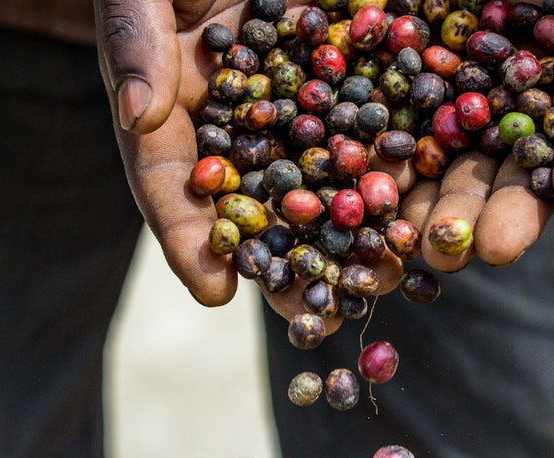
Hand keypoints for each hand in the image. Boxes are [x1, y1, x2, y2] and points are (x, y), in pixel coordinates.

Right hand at [94, 0, 400, 332]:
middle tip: (307, 318)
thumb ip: (136, 44)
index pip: (175, 182)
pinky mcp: (359, 85)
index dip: (190, 238)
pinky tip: (417, 220)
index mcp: (181, 108)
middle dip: (286, 262)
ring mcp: (305, 110)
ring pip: (325, 184)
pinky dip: (398, 179)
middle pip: (259, 205)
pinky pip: (379, 136)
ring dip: (352, 240)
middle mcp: (245, 125)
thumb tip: (139, 114)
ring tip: (376, 287)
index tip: (213, 290)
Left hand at [399, 0, 553, 271]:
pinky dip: (390, 186)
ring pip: (457, 175)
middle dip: (507, 214)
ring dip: (444, 217)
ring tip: (431, 250)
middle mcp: (520, 105)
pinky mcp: (405, 113)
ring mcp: (460, 113)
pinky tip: (380, 214)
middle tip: (490, 250)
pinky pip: (398, 154)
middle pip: (521, 170)